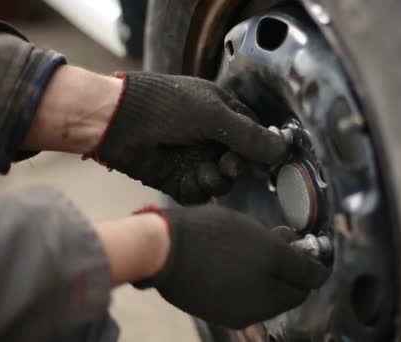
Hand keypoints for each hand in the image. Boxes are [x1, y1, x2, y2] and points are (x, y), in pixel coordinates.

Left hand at [89, 72, 288, 203]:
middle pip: (240, 165)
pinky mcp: (178, 180)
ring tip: (203, 171)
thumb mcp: (213, 115)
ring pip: (222, 183)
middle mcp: (212, 139)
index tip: (261, 162)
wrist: (117, 121)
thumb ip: (249, 136)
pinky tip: (187, 180)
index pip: (253, 137)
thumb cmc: (165, 106)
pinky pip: (199, 194)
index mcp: (223, 115)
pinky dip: (196, 190)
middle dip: (235, 168)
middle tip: (227, 165)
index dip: (260, 152)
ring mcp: (195, 160)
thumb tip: (283, 149)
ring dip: (216, 180)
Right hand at [134, 205, 329, 328]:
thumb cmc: (216, 237)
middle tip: (280, 240)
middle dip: (289, 268)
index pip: (307, 283)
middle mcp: (254, 312)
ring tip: (255, 248)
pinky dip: (245, 281)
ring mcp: (231, 312)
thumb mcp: (262, 238)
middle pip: (285, 290)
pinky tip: (234, 261)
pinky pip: (240, 295)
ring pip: (262, 293)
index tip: (307, 244)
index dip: (312, 262)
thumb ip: (291, 254)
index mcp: (270, 297)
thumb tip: (311, 264)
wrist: (163, 249)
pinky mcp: (211, 309)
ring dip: (267, 275)